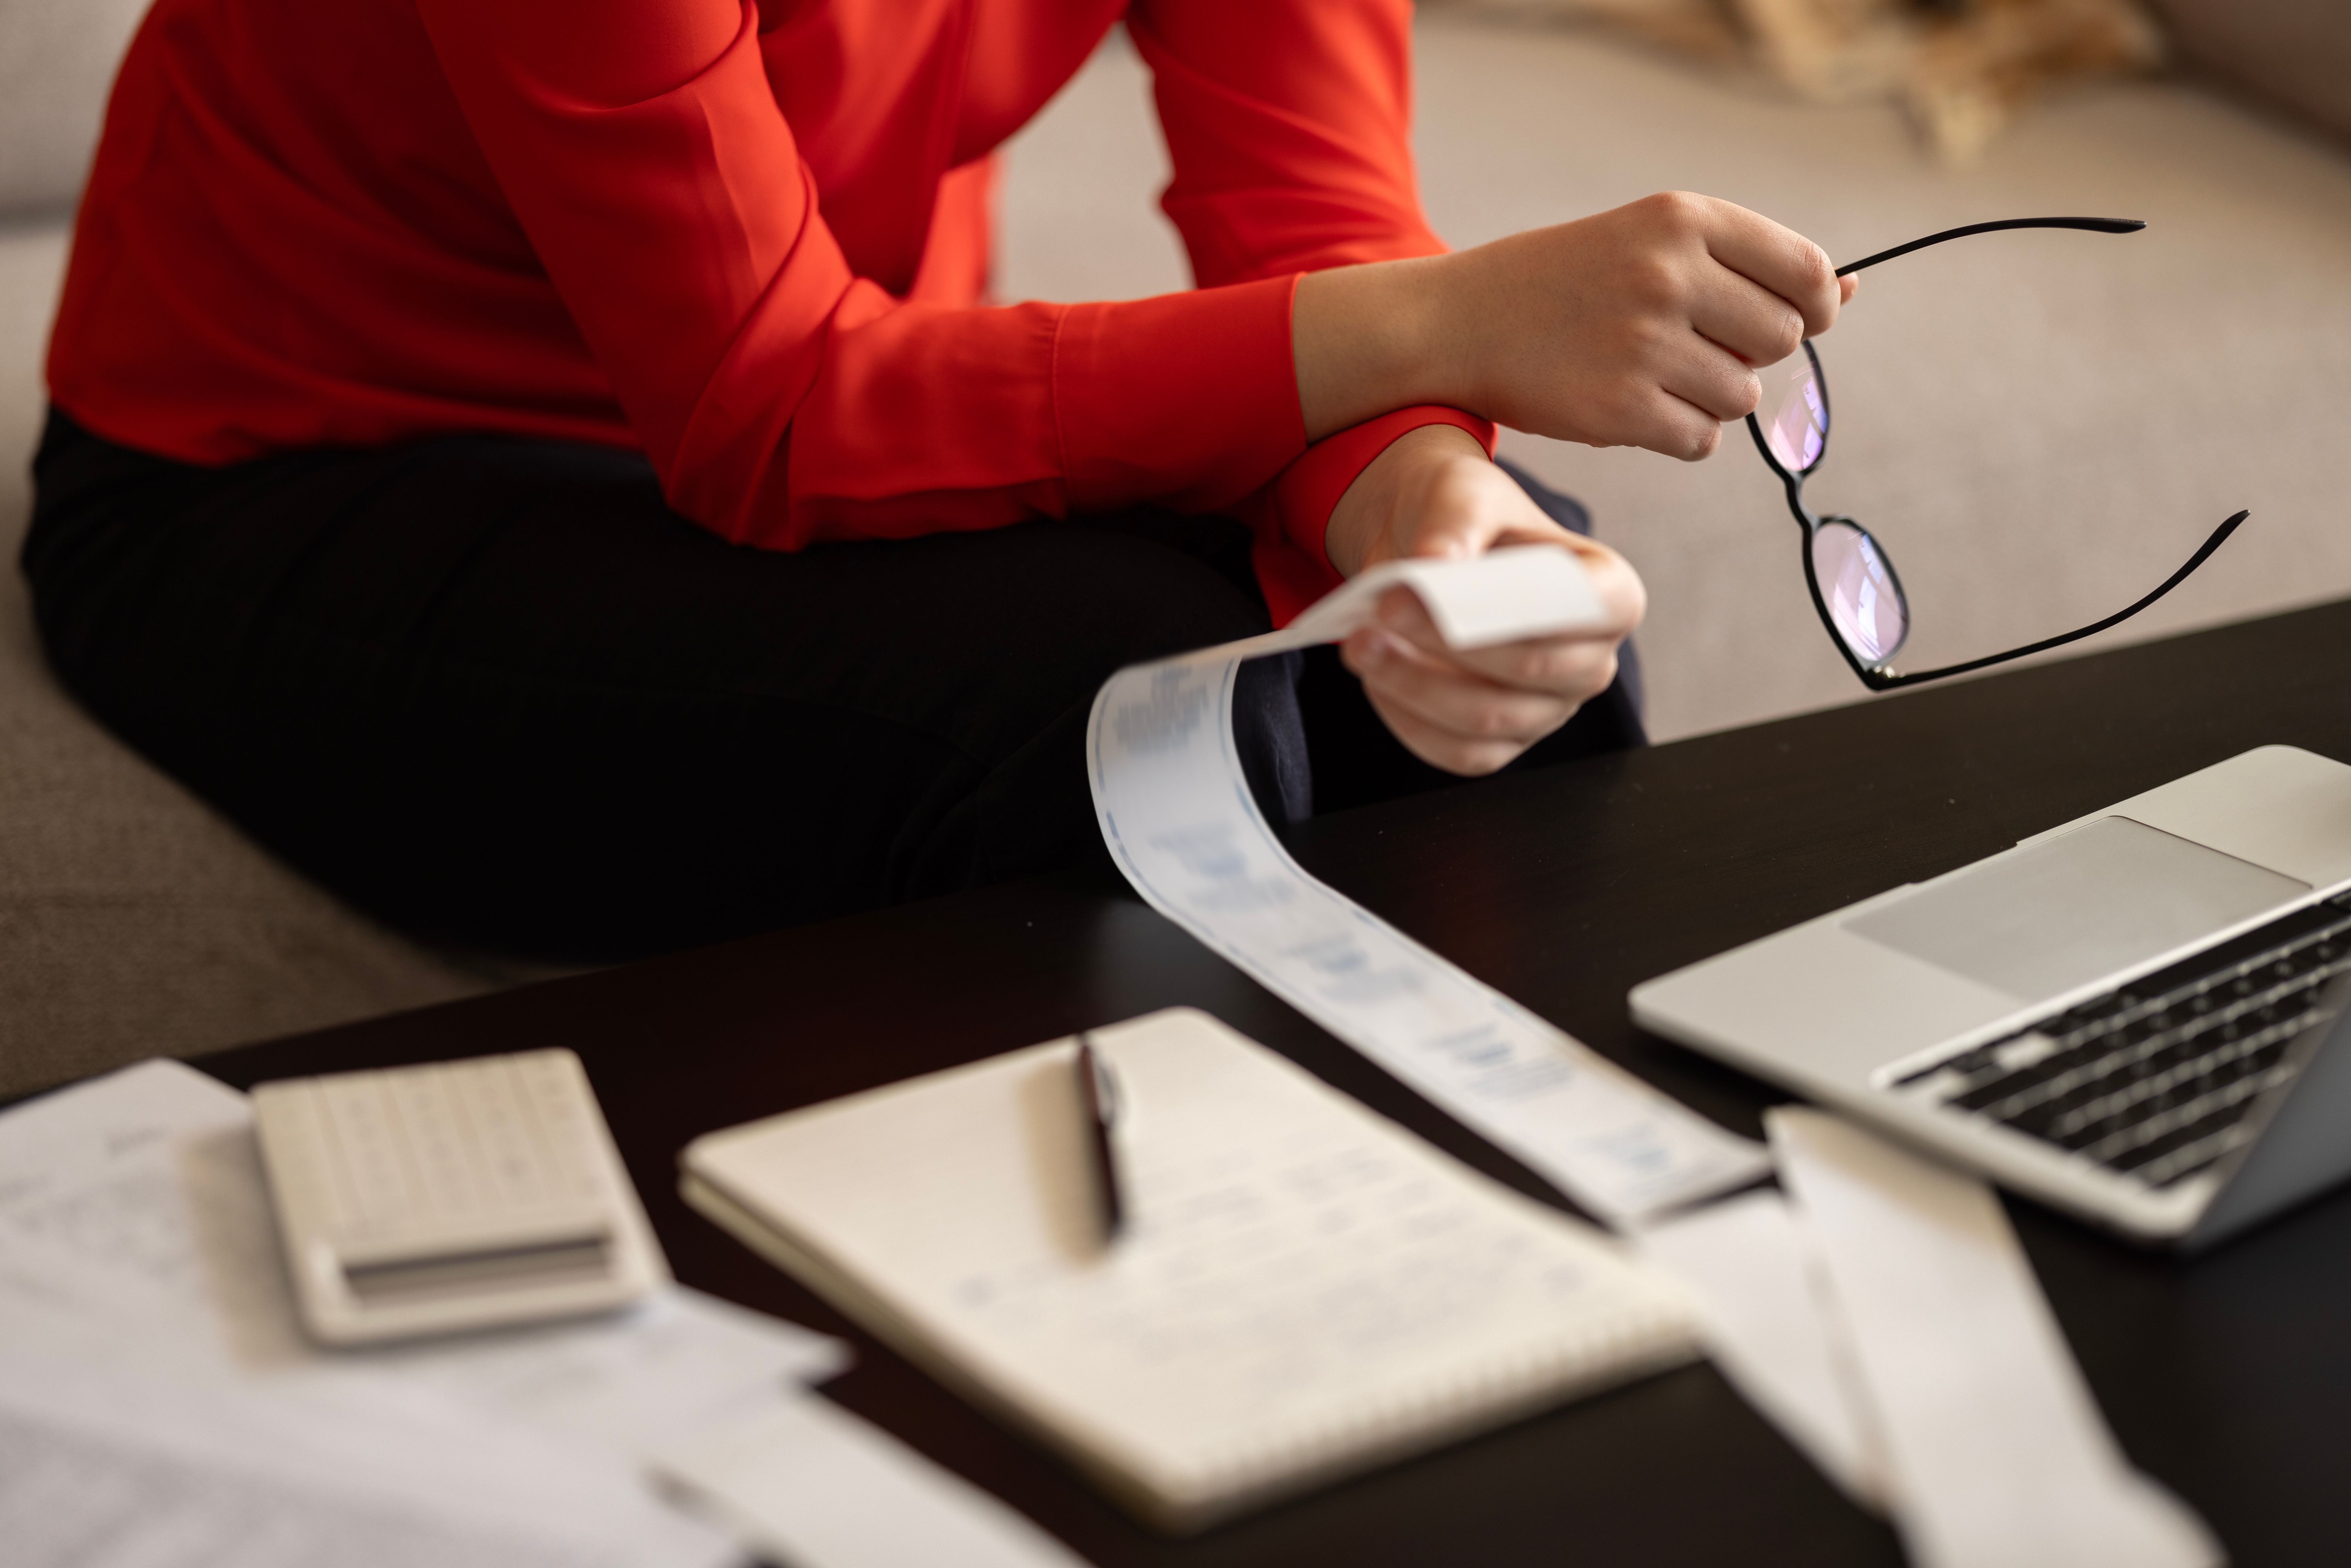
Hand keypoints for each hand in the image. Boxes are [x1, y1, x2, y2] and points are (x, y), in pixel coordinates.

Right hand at [1294, 192, 1859, 459]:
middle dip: (1751, 352)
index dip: (1815, 306)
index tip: (1795, 319)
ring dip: (1712, 397)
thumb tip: (1847, 292)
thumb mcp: (1648, 239)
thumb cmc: (1563, 281)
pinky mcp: (1620, 410)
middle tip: (1695, 346)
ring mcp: (1644, 345)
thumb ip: (1744, 263)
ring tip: (1655, 375)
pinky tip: (1636, 408)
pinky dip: (1680, 434)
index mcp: (1682, 219)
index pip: (1805, 271)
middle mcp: (1668, 275)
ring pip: (1742, 395)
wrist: (1458, 322)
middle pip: (1780, 339)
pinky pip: (1702, 440)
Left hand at [1326, 425, 1645, 775]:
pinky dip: (1408, 719)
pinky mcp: (1503, 742)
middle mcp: (1591, 659)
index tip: (1442, 582)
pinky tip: (1374, 678)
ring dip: (1414, 685)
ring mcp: (1549, 709)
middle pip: (1532, 668)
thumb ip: (1456, 520)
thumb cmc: (1466, 517)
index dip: (1520, 600)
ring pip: (1489, 720)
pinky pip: (1459, 752)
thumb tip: (1436, 561)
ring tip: (1359, 643)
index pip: (1593, 607)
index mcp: (1607, 590)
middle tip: (1381, 609)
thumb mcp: (1461, 491)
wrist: (1430, 553)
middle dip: (1449, 642)